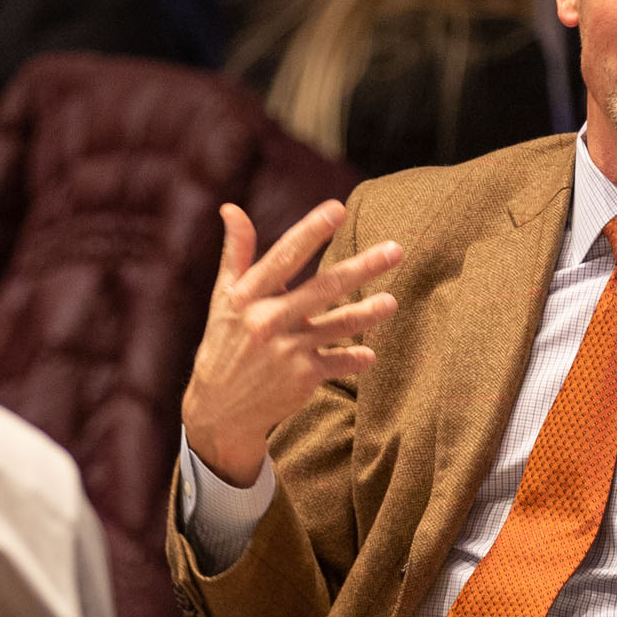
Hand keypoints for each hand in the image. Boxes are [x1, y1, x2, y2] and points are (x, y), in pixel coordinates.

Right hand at [182, 200, 401, 485]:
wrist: (220, 409)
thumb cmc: (226, 343)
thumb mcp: (224, 298)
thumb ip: (236, 253)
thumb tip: (231, 208)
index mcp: (248, 296)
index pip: (284, 257)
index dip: (310, 233)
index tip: (337, 208)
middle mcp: (267, 321)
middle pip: (323, 288)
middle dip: (362, 268)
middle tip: (397, 250)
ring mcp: (286, 350)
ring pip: (338, 325)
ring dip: (368, 314)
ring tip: (391, 303)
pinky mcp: (302, 378)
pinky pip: (338, 363)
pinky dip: (355, 359)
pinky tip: (369, 355)